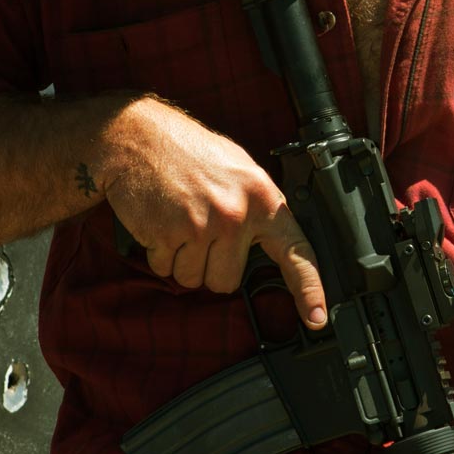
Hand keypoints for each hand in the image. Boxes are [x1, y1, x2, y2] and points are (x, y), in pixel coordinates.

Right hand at [100, 97, 326, 329]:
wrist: (137, 136)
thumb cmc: (188, 152)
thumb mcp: (238, 170)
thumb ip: (256, 210)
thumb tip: (270, 249)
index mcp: (262, 197)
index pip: (296, 251)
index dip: (309, 288)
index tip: (316, 317)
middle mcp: (237, 214)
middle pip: (227, 282)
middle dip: (209, 265)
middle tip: (199, 229)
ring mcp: (202, 225)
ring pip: (193, 280)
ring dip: (181, 261)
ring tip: (178, 221)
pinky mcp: (169, 234)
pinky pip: (165, 270)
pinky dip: (158, 253)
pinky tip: (159, 221)